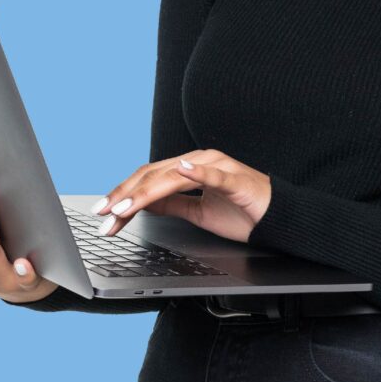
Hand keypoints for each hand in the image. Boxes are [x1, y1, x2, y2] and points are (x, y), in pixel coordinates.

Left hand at [91, 149, 272, 244]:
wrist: (277, 219)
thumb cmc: (243, 213)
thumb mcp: (198, 212)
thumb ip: (173, 204)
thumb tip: (144, 204)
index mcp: (190, 169)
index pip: (149, 179)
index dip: (123, 194)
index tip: (103, 213)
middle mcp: (199, 162)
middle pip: (153, 175)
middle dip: (125, 196)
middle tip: (104, 214)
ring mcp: (217, 167)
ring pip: (173, 176)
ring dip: (146, 192)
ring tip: (125, 207)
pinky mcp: (234, 179)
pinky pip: (212, 174)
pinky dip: (194, 172)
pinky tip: (178, 171)